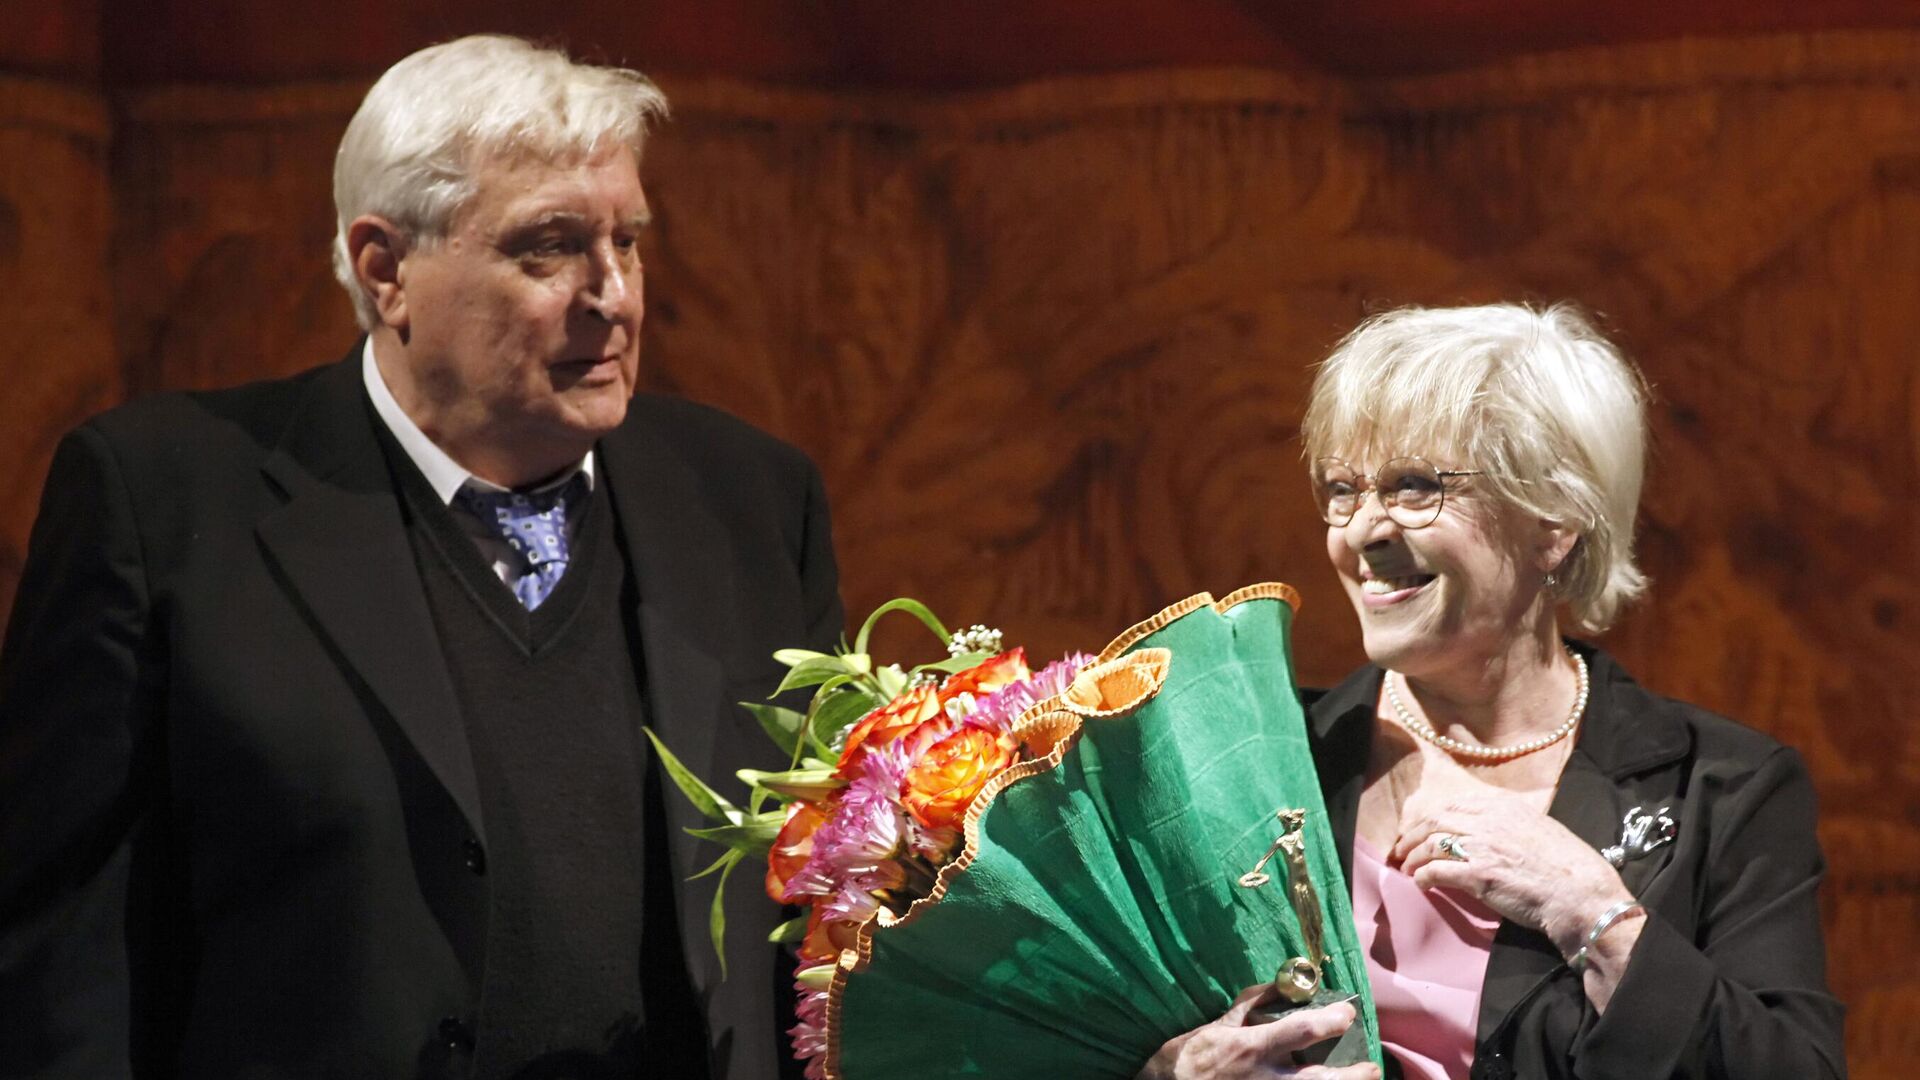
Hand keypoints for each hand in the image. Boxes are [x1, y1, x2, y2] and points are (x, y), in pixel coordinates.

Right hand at [1135, 984, 1380, 1079]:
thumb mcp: (1218, 1023)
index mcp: (1251, 1048)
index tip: (1349, 1014)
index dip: (1329, 1021)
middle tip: (1372, 1068)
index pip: (1299, 1032)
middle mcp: (1263, 1078)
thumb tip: (1282, 984)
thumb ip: (1253, 1004)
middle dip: (1351, 1076)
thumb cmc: (1190, 1056)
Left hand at [1390, 742, 1629, 954]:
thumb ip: (1511, 824)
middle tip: (1402, 850)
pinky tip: (1422, 885)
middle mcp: (1488, 820)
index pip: (1454, 804)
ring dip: (1413, 857)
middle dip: (1412, 835)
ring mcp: (1481, 846)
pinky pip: (1436, 872)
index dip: (1432, 817)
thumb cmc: (1568, 866)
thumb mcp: (1540, 828)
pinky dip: (1423, 878)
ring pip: (1430, 845)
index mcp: (1504, 806)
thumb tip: (1491, 830)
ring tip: (1408, 869)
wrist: (1580, 894)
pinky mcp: (1476, 875)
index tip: (1422, 828)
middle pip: (1435, 821)